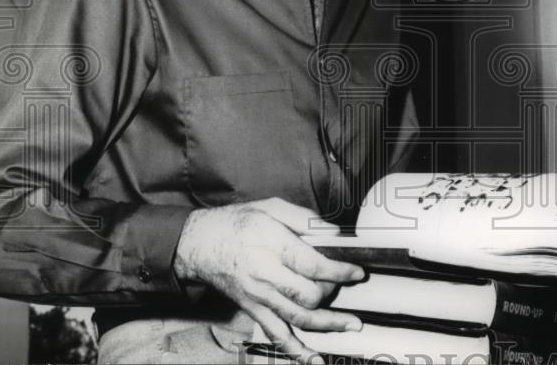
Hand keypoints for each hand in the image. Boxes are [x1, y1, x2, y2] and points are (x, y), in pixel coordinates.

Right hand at [174, 197, 363, 362]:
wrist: (199, 244)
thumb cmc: (236, 223)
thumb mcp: (271, 207)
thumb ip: (304, 218)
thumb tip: (333, 233)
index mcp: (272, 245)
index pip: (314, 265)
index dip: (340, 271)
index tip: (357, 272)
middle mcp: (266, 275)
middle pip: (309, 295)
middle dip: (334, 293)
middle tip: (346, 286)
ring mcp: (259, 297)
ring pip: (299, 319)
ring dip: (329, 325)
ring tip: (351, 325)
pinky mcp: (253, 310)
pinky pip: (276, 335)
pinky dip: (295, 350)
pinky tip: (313, 359)